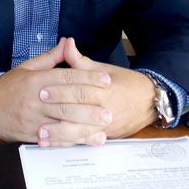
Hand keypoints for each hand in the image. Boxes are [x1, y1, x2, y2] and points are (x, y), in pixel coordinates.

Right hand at [0, 38, 113, 143]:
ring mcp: (35, 119)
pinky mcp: (34, 135)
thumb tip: (68, 42)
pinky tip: (89, 140)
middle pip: (67, 102)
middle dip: (90, 106)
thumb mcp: (27, 67)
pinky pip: (56, 139)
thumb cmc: (10, 86)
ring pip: (63, 123)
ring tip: (104, 126)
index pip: (66, 78)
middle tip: (110, 109)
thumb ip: (51, 57)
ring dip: (85, 126)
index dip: (87, 78)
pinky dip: (74, 140)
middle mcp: (36, 100)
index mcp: (36, 80)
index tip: (106, 80)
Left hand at [36, 38, 156, 146]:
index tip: (42, 90)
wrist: (150, 102)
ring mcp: (106, 127)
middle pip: (79, 113)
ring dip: (60, 134)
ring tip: (41, 133)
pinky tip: (52, 144)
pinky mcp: (105, 137)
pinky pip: (84, 142)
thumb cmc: (127, 84)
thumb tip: (67, 44)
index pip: (81, 91)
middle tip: (38, 110)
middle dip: (57, 112)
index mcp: (105, 92)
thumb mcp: (104, 69)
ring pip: (81, 133)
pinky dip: (68, 143)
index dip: (61, 91)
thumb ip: (81, 61)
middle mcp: (106, 111)